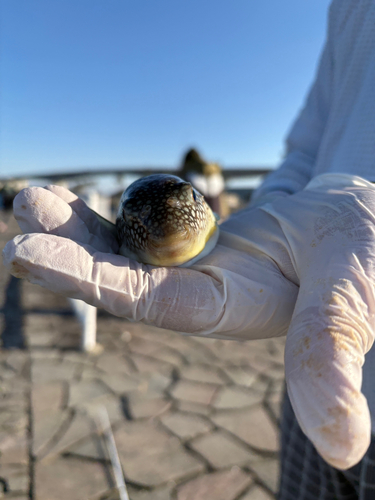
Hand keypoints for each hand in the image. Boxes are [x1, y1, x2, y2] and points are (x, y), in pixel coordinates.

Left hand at [3, 175, 374, 469]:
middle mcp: (201, 293)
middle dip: (69, 245)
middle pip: (122, 273)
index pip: (148, 302)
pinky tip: (74, 198)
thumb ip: (333, 355)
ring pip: (125, 247)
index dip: (90, 278)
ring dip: (78, 223)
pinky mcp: (194, 239)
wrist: (358, 222)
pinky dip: (111, 211)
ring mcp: (194, 264)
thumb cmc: (365, 252)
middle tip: (22, 206)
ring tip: (32, 196)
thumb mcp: (350, 294)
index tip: (27, 251)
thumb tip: (345, 449)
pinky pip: (143, 226)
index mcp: (229, 311)